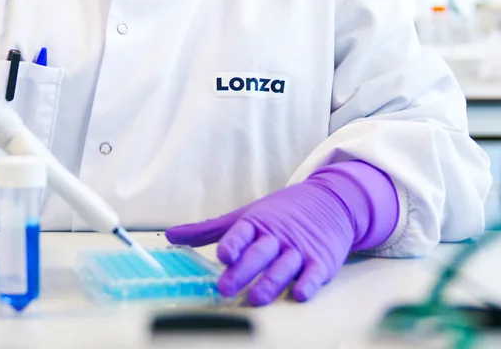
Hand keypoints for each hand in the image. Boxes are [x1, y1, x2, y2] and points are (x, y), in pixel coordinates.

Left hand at [166, 163, 396, 304]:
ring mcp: (300, 249)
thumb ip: (208, 230)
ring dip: (270, 282)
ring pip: (284, 267)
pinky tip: (299, 293)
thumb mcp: (245, 215)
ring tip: (255, 298)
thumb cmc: (281, 213)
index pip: (242, 232)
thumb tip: (170, 236)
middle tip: (225, 287)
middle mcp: (278, 236)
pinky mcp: (321, 261)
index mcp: (257, 223)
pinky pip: (314, 274)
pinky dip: (308, 283)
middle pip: (259, 253)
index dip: (233, 243)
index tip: (223, 254)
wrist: (331, 202)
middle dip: (243, 270)